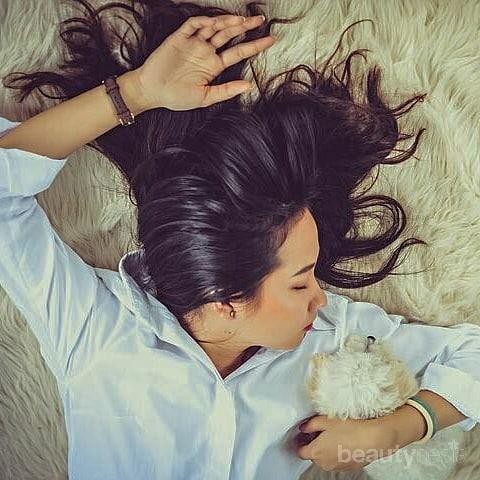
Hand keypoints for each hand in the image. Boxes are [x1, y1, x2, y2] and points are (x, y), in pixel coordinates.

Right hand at [135, 14, 275, 110]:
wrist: (152, 91)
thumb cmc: (177, 97)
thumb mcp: (205, 98)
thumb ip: (225, 91)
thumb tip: (248, 86)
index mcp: (214, 66)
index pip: (238, 52)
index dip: (254, 46)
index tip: (270, 40)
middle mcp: (206, 52)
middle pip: (229, 35)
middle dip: (244, 26)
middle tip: (260, 19)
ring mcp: (193, 44)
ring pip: (214, 27)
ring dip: (227, 22)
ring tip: (241, 20)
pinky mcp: (179, 38)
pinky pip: (193, 25)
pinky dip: (203, 21)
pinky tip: (213, 22)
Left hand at [296, 414, 399, 471]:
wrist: (373, 439)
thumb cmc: (351, 429)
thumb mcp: (325, 420)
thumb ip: (310, 424)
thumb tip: (304, 427)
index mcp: (316, 452)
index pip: (300, 452)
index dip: (300, 442)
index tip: (302, 435)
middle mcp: (325, 463)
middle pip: (313, 455)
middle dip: (315, 444)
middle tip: (320, 431)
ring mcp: (337, 467)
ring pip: (326, 458)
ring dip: (327, 449)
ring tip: (335, 434)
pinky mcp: (348, 467)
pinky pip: (338, 460)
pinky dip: (338, 452)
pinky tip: (344, 441)